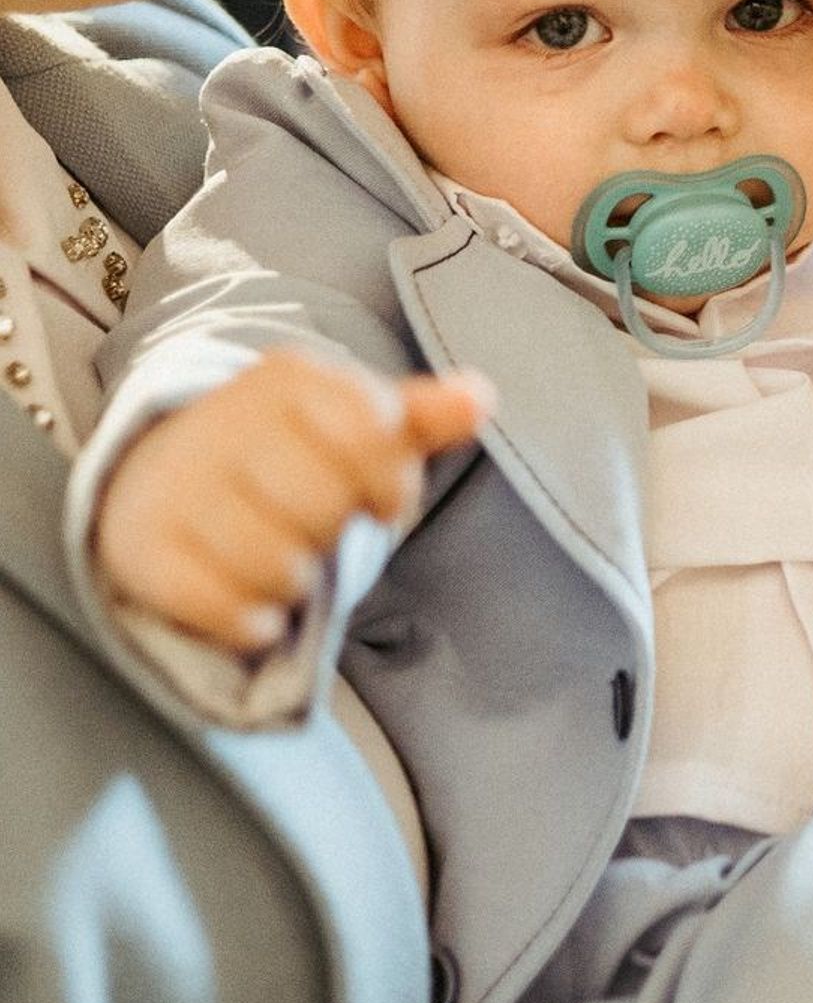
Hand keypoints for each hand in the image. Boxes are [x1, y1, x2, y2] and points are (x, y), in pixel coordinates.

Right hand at [94, 353, 487, 654]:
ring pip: (274, 562)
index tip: (384, 501)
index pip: (371, 434)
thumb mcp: (357, 420)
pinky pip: (215, 605)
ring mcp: (177, 484)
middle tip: (319, 528)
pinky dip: (250, 622)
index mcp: (289, 380)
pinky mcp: (141, 547)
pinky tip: (259, 612)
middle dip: (337, 531)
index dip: (391, 484)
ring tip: (289, 564)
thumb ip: (421, 415)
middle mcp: (225, 422)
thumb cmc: (289, 449)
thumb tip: (481, 398)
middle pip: (324, 507)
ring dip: (298, 582)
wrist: (167, 467)